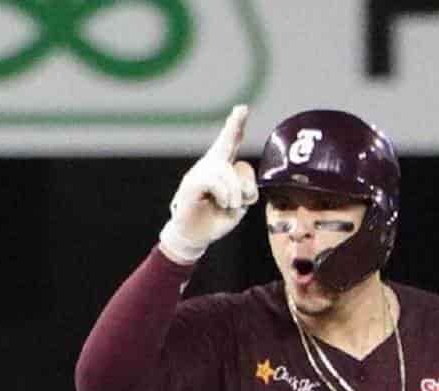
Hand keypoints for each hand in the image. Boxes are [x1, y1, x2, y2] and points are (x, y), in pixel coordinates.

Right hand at [159, 104, 258, 264]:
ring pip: (226, 170)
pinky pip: (214, 181)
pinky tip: (222, 203)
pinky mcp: (191, 183)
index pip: (231, 143)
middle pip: (226, 146)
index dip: (236, 125)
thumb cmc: (216, 218)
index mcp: (223, 168)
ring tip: (230, 206)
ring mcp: (199, 172)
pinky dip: (224, 194)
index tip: (242, 108)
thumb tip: (244, 183)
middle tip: (241, 127)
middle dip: (235, 133)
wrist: (195, 235)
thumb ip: (246, 191)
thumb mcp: (239, 205)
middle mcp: (210, 165)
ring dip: (235, 193)